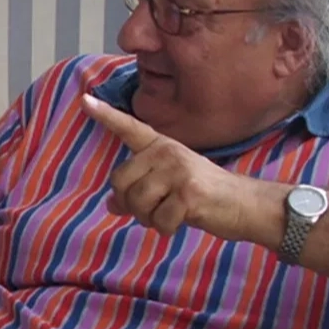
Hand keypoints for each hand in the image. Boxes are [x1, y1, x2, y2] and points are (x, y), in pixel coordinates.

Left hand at [81, 93, 256, 240]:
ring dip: (150, 219)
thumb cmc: (204, 196)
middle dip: (132, 205)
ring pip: (137, 203)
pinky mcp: (188, 193)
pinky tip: (183, 221)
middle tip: (156, 209)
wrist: (244, 203)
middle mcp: (167, 153)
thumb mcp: (169, 187)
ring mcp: (178, 171)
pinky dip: (167, 229)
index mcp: (162, 147)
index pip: (130, 129)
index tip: (84, 99)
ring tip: (171, 214)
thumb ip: (139, 191)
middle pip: (121, 182)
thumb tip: (110, 204)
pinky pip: (159, 220)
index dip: (106, 116)